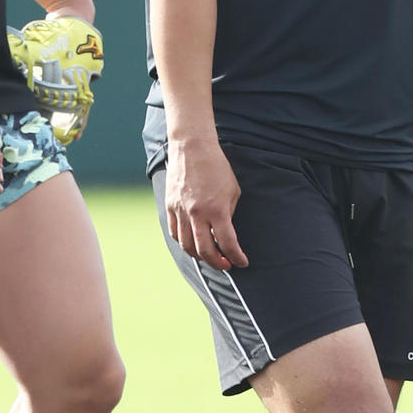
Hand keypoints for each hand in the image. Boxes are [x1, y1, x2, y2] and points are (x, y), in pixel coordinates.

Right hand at [166, 136, 247, 269]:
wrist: (192, 147)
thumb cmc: (217, 167)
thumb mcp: (233, 190)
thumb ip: (229, 214)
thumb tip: (223, 232)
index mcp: (217, 209)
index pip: (227, 243)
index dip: (236, 256)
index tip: (242, 262)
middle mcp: (197, 213)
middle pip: (204, 250)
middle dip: (217, 262)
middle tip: (226, 265)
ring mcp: (180, 210)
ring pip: (187, 245)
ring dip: (199, 256)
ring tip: (209, 256)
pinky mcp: (170, 206)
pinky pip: (174, 232)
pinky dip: (183, 243)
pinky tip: (192, 243)